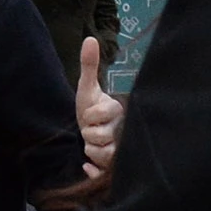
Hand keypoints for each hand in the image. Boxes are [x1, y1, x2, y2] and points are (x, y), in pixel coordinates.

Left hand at [75, 37, 124, 180]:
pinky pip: (101, 172)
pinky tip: (87, 166)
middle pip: (98, 137)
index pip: (99, 114)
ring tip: (92, 144)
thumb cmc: (90, 108)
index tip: (89, 114)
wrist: (89, 131)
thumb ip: (89, 65)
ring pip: (101, 154)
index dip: (88, 115)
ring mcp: (120, 150)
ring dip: (90, 151)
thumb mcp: (87, 88)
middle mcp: (123, 131)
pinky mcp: (113, 167)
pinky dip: (92, 170)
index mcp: (118, 110)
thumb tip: (89, 39)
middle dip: (87, 134)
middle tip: (90, 129)